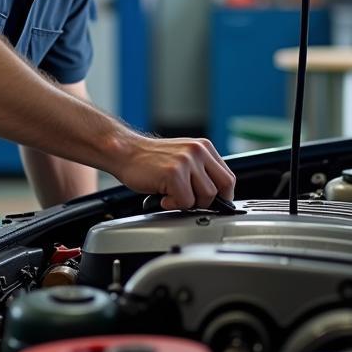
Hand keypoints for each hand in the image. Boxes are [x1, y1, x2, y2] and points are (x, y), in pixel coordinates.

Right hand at [116, 136, 234, 209]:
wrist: (124, 152)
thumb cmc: (149, 160)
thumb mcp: (182, 157)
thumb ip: (200, 170)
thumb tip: (216, 195)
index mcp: (203, 147)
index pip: (228, 177)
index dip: (222, 195)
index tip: (212, 202)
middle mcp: (198, 151)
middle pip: (223, 187)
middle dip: (208, 201)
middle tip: (191, 201)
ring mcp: (187, 161)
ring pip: (206, 197)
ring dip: (188, 203)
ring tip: (172, 195)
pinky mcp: (174, 173)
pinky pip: (186, 202)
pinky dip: (173, 205)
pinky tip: (163, 196)